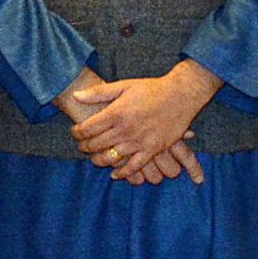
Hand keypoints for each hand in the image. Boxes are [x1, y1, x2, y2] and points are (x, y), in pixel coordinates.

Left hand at [71, 60, 221, 179]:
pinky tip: (115, 173)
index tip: (76, 132)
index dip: (77, 132)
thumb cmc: (152, 88)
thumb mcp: (124, 85)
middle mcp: (125, 129)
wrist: (181, 94)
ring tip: (95, 157)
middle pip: (96, 144)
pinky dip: (123, 173)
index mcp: (116, 113)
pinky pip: (134, 167)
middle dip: (84, 146)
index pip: (87, 128)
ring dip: (99, 160)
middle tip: (82, 145)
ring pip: (111, 158)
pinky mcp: (152, 149)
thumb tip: (76, 96)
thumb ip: (98, 92)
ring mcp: (139, 141)